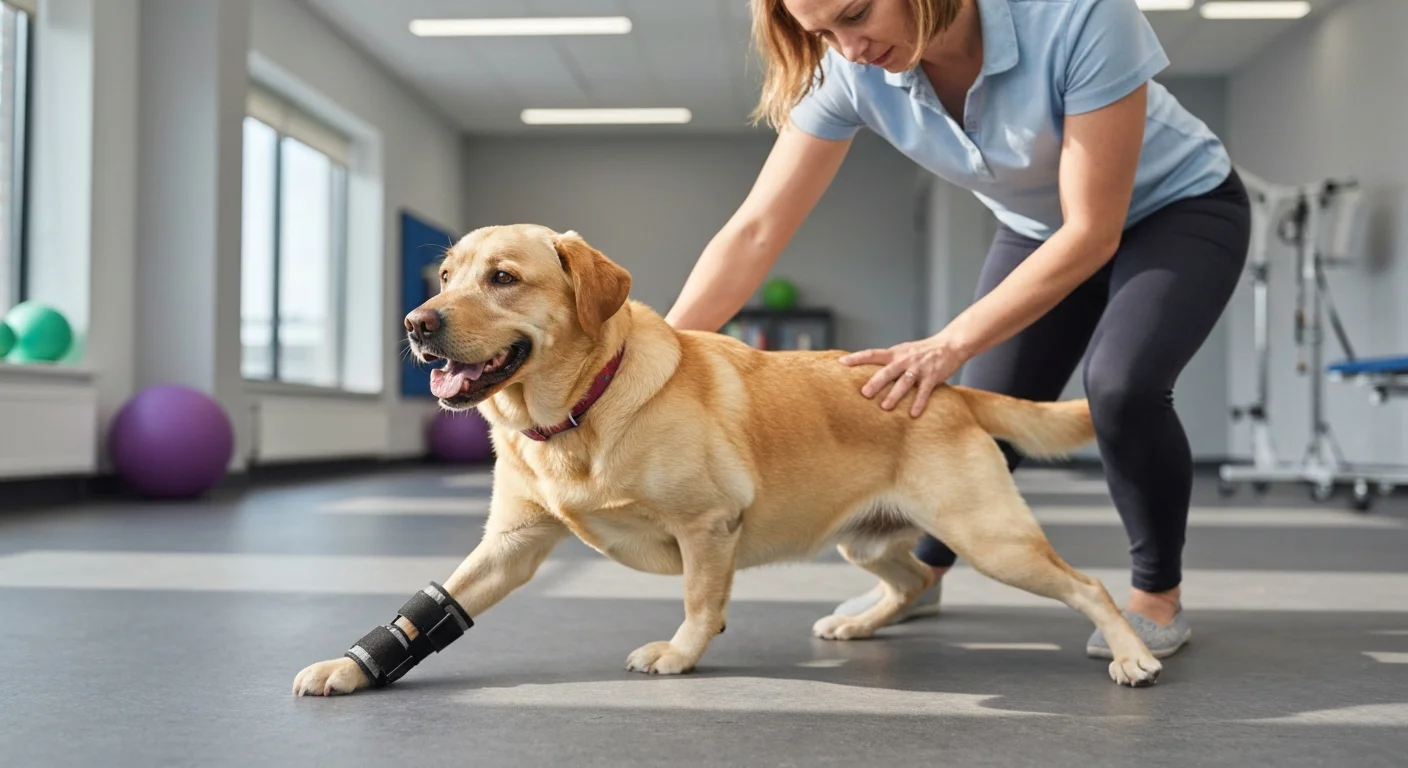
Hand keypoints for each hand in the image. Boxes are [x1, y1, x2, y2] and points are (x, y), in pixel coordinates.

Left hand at [838, 334, 967, 416]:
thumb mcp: (902, 352)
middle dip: (876, 382)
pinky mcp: (932, 376)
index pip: (872, 354)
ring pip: (904, 382)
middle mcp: (904, 359)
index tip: (841, 362)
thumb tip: (865, 373)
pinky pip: (924, 391)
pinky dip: (919, 403)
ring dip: (895, 395)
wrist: (949, 345)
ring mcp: (919, 368)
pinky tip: (913, 414)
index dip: (856, 358)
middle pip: (887, 371)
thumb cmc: (921, 352)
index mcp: (894, 353)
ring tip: (885, 407)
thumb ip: (887, 361)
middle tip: (864, 393)